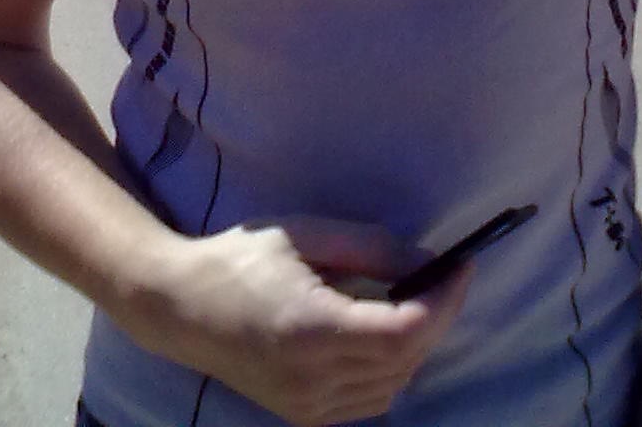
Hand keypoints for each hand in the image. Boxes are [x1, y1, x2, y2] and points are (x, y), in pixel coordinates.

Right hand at [121, 216, 471, 425]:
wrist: (181, 307)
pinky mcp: (304, 416)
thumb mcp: (306, 233)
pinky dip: (391, 369)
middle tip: (446, 276)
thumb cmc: (241, 258)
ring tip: (417, 300)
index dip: (443, 301)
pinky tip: (385, 333)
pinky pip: (369, 401)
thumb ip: (372, 247)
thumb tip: (429, 261)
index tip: (460, 265)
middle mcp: (313, 379)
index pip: (404, 332)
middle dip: (438, 317)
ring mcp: (307, 407)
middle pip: (406, 360)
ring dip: (417, 345)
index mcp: (312, 329)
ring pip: (393, 386)